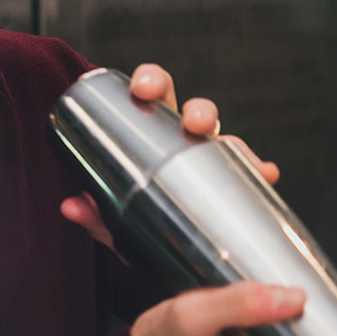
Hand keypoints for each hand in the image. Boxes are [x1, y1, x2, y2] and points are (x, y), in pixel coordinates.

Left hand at [60, 64, 277, 247]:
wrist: (163, 254)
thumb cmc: (137, 222)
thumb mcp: (115, 223)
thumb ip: (95, 216)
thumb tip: (69, 207)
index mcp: (153, 130)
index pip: (154, 93)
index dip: (151, 80)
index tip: (142, 88)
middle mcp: (185, 139)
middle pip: (196, 109)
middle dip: (199, 109)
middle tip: (193, 123)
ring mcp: (211, 160)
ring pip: (226, 140)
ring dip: (233, 140)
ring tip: (234, 150)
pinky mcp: (232, 182)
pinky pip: (247, 174)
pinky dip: (258, 171)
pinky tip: (267, 174)